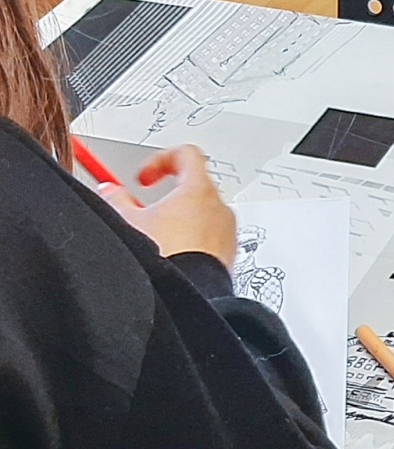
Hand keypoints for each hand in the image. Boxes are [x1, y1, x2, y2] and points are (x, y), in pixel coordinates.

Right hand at [99, 145, 236, 269]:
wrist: (187, 294)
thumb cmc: (166, 259)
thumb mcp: (126, 222)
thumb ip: (116, 199)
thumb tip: (109, 191)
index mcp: (198, 190)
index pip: (186, 154)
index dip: (160, 160)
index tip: (143, 178)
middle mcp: (220, 207)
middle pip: (194, 185)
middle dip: (167, 195)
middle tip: (146, 212)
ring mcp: (228, 231)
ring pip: (202, 214)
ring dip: (180, 220)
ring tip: (157, 238)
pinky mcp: (228, 254)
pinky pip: (210, 237)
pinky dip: (192, 240)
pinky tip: (172, 255)